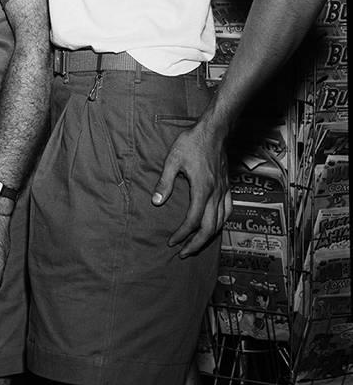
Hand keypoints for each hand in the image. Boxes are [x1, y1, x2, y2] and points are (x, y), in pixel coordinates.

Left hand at [153, 122, 228, 257]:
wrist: (214, 131)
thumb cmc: (192, 143)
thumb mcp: (172, 160)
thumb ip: (165, 182)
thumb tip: (157, 202)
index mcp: (202, 189)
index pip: (193, 220)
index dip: (182, 234)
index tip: (172, 242)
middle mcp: (216, 193)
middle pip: (209, 227)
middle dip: (196, 243)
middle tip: (183, 253)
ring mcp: (224, 190)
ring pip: (221, 221)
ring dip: (209, 236)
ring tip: (196, 244)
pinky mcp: (228, 186)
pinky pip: (228, 210)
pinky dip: (221, 222)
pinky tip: (215, 225)